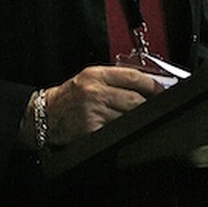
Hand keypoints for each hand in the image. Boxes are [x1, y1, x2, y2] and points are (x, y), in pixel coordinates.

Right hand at [19, 65, 163, 150]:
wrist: (45, 115)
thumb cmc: (69, 97)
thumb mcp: (89, 78)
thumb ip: (114, 79)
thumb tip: (146, 85)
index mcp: (96, 75)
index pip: (133, 77)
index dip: (152, 85)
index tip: (162, 90)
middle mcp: (95, 92)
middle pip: (135, 99)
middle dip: (149, 105)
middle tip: (156, 108)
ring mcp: (94, 112)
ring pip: (129, 117)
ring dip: (137, 119)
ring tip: (139, 119)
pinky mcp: (93, 130)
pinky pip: (118, 131)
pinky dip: (124, 131)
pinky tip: (124, 130)